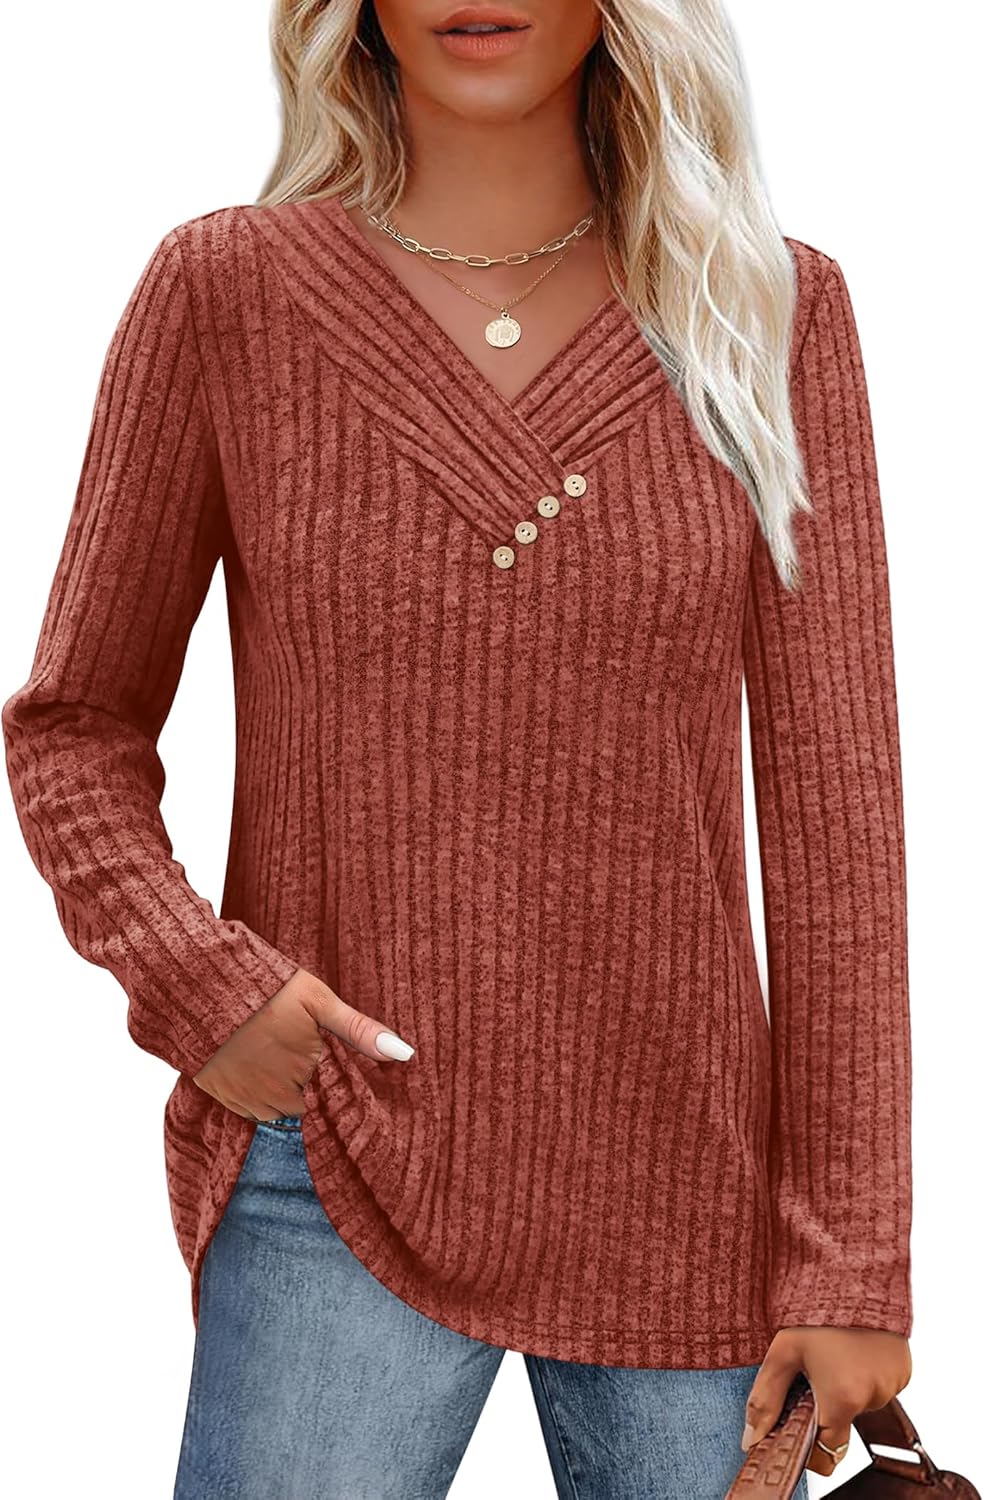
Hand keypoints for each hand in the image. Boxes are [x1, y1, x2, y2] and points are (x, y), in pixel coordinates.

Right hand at [192, 967, 415, 1121]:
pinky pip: (248, 1109)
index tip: (324, 1067)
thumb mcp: (319, 1000)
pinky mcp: (222, 1096)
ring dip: (280, 1092)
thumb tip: (405, 1054)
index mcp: (309, 1072)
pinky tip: (253, 1064)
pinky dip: (254, 1094)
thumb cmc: (268, 989)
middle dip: (304, 1087)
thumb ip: (360, 1031)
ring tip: (273, 1056)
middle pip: (303, 1105)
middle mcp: (280, 1094)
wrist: (204, 986)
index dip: (330, 1083)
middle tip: (293, 1053)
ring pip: (276, 1110)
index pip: (331, 1100)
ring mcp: (248, 1098)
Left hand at [741, 1325, 912, 1476]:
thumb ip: (765, 1399)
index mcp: (842, 1398)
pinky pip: (880, 1387)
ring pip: (862, 1404)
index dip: (811, 1446)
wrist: (854, 1272)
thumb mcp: (782, 1352)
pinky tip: (852, 1349)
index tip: (798, 1429)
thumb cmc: (815, 1311)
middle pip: (844, 1423)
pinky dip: (865, 1376)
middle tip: (812, 1375)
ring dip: (846, 1388)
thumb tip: (751, 1440)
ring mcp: (893, 1385)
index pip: (828, 1453)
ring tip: (834, 1354)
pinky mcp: (904, 1371)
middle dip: (826, 1407)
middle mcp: (873, 1398)